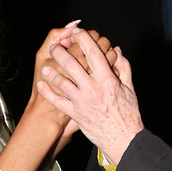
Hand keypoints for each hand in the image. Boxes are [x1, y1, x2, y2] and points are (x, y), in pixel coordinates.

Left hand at [37, 28, 143, 164]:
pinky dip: (48, 93)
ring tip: (45, 66)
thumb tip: (117, 50)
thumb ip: (123, 67)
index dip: (83, 39)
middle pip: (73, 64)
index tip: (77, 32)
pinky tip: (42, 85)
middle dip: (61, 52)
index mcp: (108, 80)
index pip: (93, 53)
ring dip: (51, 72)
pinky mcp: (76, 114)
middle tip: (54, 47)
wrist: (123, 139)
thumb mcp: (130, 88)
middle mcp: (93, 88)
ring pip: (62, 81)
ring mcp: (83, 102)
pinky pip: (58, 101)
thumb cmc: (128, 114)